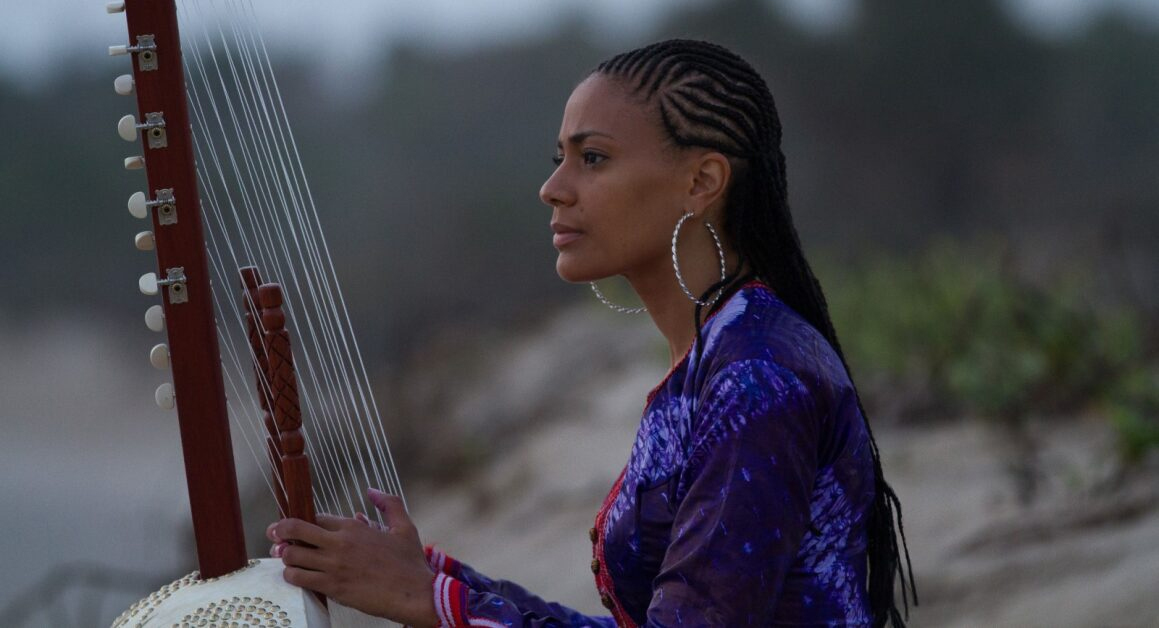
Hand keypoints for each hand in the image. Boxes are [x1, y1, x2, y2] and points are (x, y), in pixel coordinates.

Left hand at [267, 488, 436, 626]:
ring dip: (285, 556)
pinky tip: (295, 575)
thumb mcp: (405, 527)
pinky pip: (300, 578)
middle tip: (273, 534)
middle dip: (280, 530)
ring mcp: (334, 566)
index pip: (315, 517)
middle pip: (296, 530)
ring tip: (286, 558)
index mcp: (354, 527)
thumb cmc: (410, 562)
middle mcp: (339, 544)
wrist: (414, 593)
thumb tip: (372, 490)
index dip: (302, 520)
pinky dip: (292, 575)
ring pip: (293, 556)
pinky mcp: (332, 587)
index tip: (294, 525)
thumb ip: (389, 504)